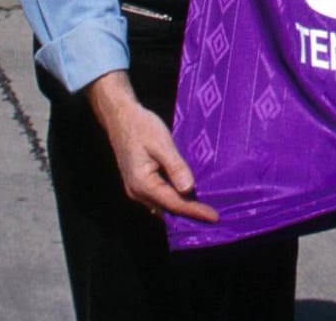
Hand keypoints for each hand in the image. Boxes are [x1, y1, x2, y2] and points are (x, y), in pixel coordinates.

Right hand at [86, 71, 217, 222]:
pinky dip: (174, 201)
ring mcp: (136, 189)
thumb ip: (175, 167)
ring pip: (163, 205)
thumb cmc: (141, 127)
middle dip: (190, 214)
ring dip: (182, 209)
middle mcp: (137, 192)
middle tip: (214, 217)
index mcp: (143, 184)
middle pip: (168, 209)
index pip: (174, 203)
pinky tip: (187, 198)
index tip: (214, 217)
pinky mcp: (139, 183)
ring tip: (204, 211)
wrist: (121, 117)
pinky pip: (159, 198)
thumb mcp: (162, 144)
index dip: (195, 211)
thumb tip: (188, 189)